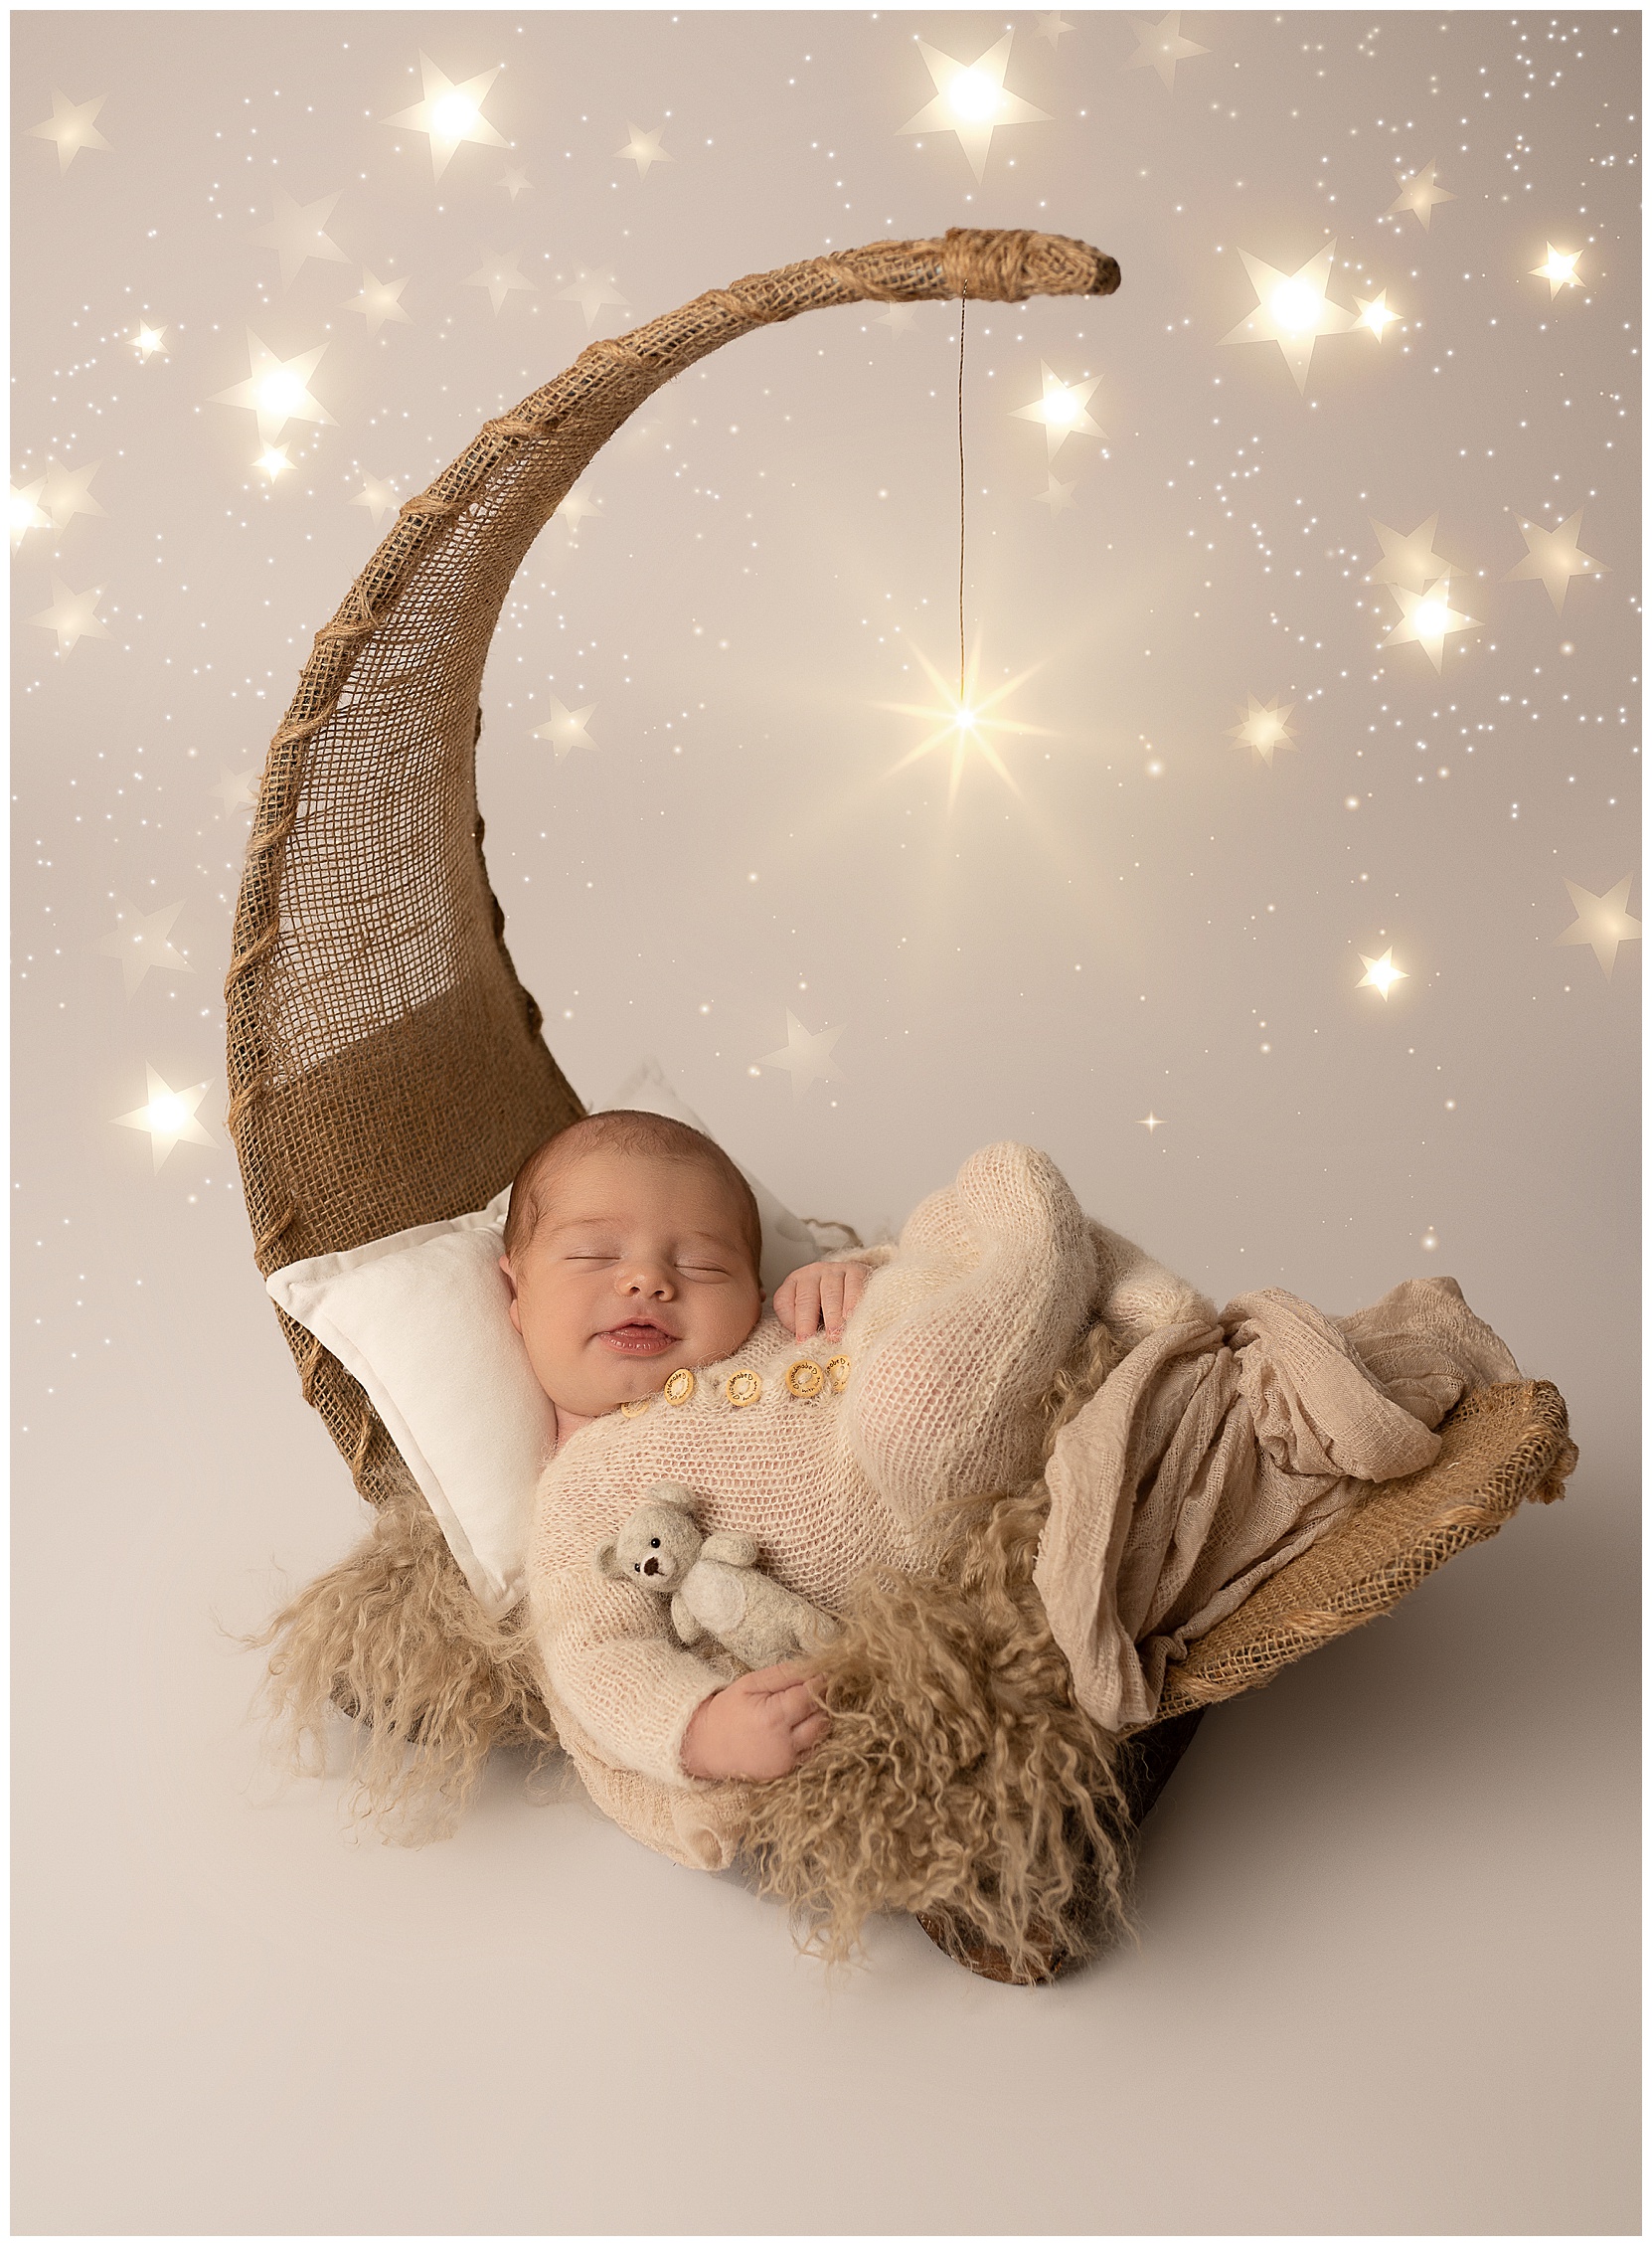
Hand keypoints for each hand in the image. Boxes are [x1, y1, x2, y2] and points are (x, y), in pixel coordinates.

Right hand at [679, 1662, 831, 1781]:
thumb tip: (812, 1666)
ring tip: (803, 1709)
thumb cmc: (727, 1710)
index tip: (823, 1673)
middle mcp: (783, 1743)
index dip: (819, 1682)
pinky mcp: (786, 1772)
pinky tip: (795, 1728)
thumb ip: (782, 1674)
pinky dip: (809, 1738)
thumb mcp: (750, 1683)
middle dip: (821, 1702)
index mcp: (773, 1717)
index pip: (811, 1696)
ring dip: (818, 1720)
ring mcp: (786, 1761)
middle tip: (813, 1690)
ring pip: (820, 1736)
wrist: (706, 1746)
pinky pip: (810, 1751)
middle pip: (821, 1718)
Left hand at [773, 1259, 868, 1343]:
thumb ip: (804, 1329)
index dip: (789, 1321)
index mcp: (794, 1283)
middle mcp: (811, 1274)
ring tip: (834, 1335)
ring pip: (830, 1292)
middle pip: (806, 1298)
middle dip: (807, 1322)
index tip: (799, 1341)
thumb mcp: (811, 1315)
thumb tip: (803, 1352)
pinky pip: (852, 1285)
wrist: (859, 1281)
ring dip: (832, 1316)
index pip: (784, 1301)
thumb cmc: (829, 1307)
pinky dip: (852, 1301)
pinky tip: (851, 1316)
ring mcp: (833, 1270)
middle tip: (810, 1341)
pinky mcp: (855, 1270)